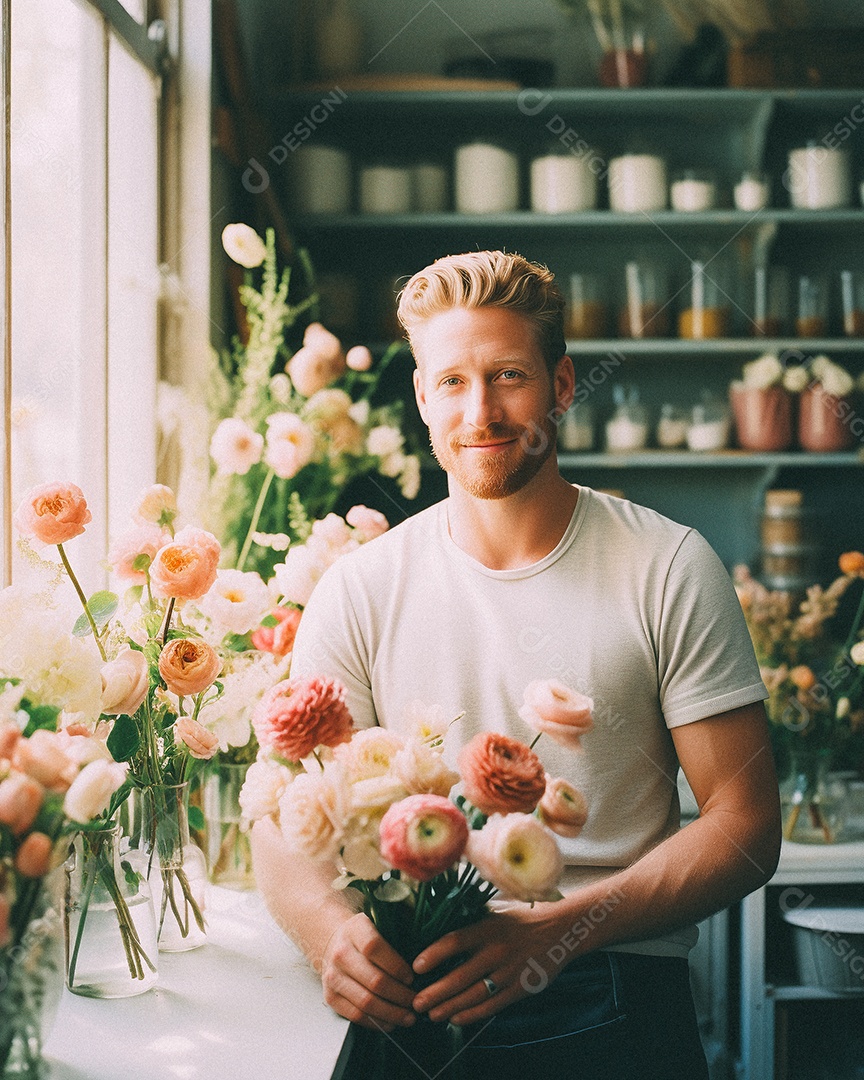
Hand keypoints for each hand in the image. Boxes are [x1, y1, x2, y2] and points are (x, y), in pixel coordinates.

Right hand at [320, 912, 416, 1031]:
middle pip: (374, 980)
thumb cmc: (365, 935)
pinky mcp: (330, 997)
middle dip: (401, 995)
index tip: (413, 977)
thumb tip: (425, 955)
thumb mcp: (379, 922)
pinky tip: (391, 1022)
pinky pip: (355, 1015)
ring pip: (366, 1002)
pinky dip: (376, 1023)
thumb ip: (399, 932)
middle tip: (417, 1002)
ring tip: (409, 1017)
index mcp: (355, 930)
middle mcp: (340, 953)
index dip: (396, 965)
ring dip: (392, 1013)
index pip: (375, 948)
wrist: (334, 942)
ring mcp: (333, 977)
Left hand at [411, 904, 568, 1025]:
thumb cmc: (521, 919)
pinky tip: (455, 1018)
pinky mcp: (520, 988)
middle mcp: (497, 950)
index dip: (434, 955)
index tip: (416, 967)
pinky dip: (472, 1014)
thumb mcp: (496, 910)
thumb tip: (437, 918)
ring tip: (431, 1014)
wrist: (561, 930)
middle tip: (416, 1002)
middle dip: (435, 992)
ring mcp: (509, 971)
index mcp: (488, 927)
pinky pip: (492, 1005)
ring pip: (474, 994)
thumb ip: (471, 918)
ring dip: (450, 1007)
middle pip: (461, 975)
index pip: (455, 941)